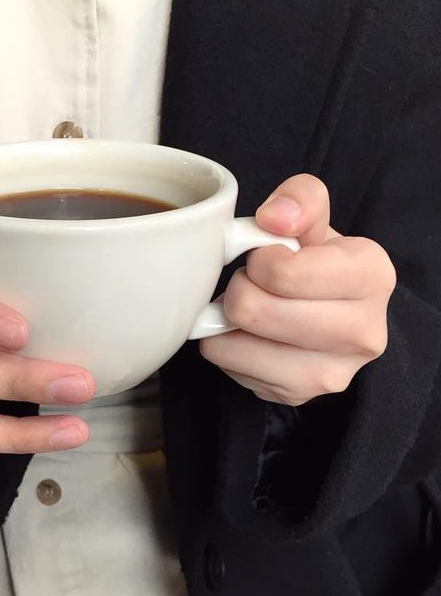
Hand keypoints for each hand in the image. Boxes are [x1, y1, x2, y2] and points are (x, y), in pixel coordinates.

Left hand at [200, 174, 395, 405]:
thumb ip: (300, 199)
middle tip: (254, 282)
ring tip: (252, 306)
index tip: (267, 257)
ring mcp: (330, 374)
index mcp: (371, 276)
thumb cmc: (315, 263)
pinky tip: (248, 333)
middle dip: (241, 288)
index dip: (259, 259)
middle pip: (254, 311)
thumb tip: (274, 217)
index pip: (283, 272)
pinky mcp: (296, 396)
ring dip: (227, 318)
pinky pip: (226, 365)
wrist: (331, 313)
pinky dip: (224, 344)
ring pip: (233, 343)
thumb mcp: (312, 220)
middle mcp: (362, 333)